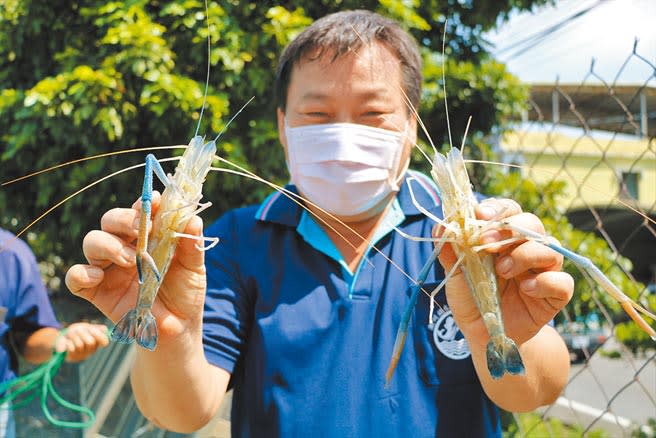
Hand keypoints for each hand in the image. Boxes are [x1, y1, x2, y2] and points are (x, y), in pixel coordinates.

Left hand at [54, 322, 108, 361]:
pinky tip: (67, 341)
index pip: (104, 341)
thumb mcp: (86, 327)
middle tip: (78, 330)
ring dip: (74, 336)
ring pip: (80, 345)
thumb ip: (96, 328)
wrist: (63, 338)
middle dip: (83, 333)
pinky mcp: (71, 358)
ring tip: (71, 334)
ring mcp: (81, 355)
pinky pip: (71, 348)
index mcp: (97, 343)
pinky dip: (68, 342)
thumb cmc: (77, 332)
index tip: (91, 329)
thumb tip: (105, 329)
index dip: (98, 335)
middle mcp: (91, 350)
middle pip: (90, 342)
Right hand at [64, 191, 207, 346]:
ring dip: (108, 245)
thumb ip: (192, 244)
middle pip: (110, 220)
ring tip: (131, 261)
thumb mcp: (194, 268)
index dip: (143, 204)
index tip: (152, 202)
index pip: (139, 212)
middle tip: (139, 230)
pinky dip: (81, 273)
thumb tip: (194, 218)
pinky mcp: (96, 291)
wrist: (179, 328)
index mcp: (148, 236)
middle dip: (122, 219)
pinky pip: (75, 276)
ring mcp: (109, 268)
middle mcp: (125, 247)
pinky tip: (98, 277)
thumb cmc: (185, 293)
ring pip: (92, 241)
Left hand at [435, 198, 573, 346]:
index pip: (508, 210)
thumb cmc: (472, 297)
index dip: (497, 209)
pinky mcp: (555, 294)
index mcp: (504, 237)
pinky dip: (546, 282)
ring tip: (502, 271)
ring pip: (550, 248)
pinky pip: (563, 281)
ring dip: (525, 255)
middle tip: (487, 243)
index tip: (479, 215)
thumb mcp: (456, 274)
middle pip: (532, 223)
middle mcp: (527, 248)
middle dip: (510, 228)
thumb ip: (450, 250)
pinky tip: (526, 289)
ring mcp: (544, 270)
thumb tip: (440, 226)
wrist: (484, 333)